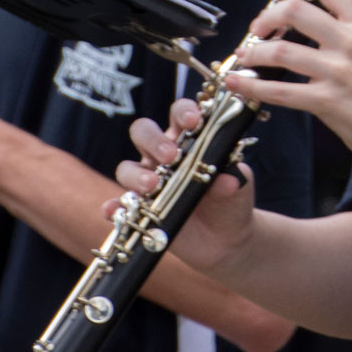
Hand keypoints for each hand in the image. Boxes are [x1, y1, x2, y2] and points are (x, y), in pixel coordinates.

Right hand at [114, 98, 257, 274]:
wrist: (226, 239)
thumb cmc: (231, 201)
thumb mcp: (237, 185)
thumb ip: (231, 177)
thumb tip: (226, 180)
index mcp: (188, 140)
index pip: (179, 115)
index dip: (183, 112)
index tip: (193, 121)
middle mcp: (162, 157)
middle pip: (143, 133)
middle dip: (154, 140)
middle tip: (170, 156)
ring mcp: (148, 182)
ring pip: (127, 168)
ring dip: (136, 174)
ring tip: (153, 185)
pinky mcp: (139, 210)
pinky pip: (118, 206)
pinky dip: (114, 206)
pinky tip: (115, 209)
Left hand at [221, 0, 351, 167]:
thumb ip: (349, 24)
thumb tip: (314, 9)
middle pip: (294, 11)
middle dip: (266, 17)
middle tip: (258, 28)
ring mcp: (338, 71)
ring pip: (280, 50)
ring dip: (253, 52)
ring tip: (246, 56)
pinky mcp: (326, 101)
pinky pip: (279, 90)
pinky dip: (251, 86)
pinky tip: (238, 82)